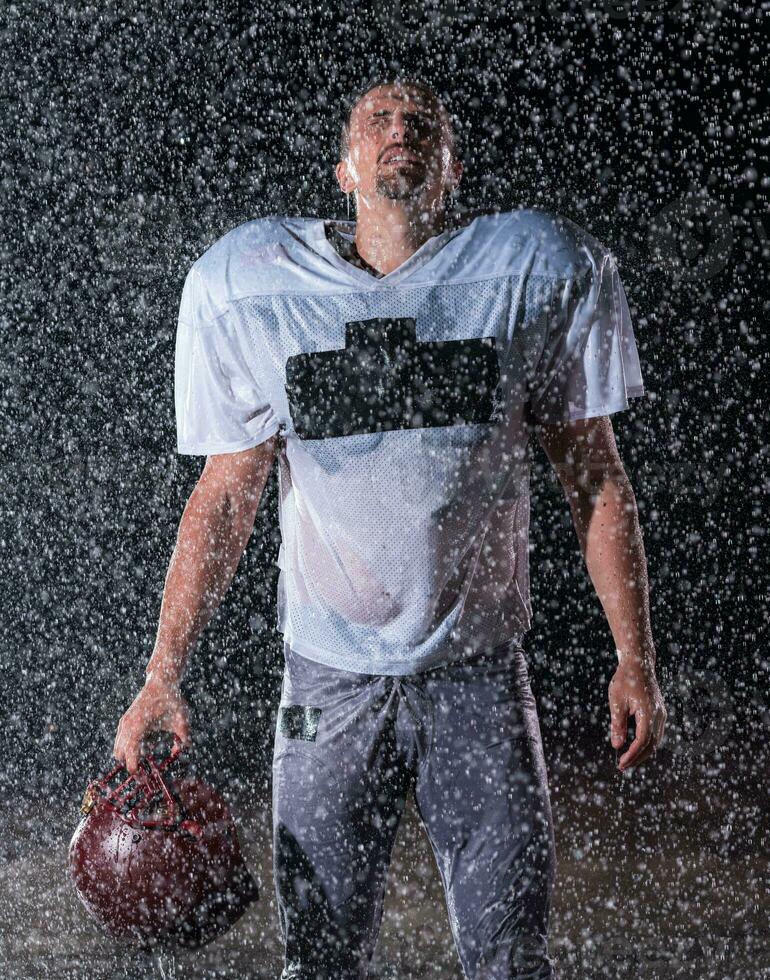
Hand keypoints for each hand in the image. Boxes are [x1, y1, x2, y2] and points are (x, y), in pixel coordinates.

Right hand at [113, 677, 190, 774]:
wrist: (161, 681)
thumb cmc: (171, 699)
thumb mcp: (182, 718)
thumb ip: (183, 736)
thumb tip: (182, 750)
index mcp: (138, 727)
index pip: (129, 757)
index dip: (136, 771)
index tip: (144, 780)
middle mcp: (127, 726)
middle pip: (120, 756)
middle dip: (131, 765)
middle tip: (146, 774)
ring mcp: (124, 722)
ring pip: (118, 748)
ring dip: (130, 756)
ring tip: (149, 755)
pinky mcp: (125, 720)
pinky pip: (121, 740)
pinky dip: (129, 746)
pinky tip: (147, 743)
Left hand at [608, 652, 666, 770]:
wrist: (639, 664)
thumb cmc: (625, 680)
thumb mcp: (617, 701)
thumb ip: (618, 724)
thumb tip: (617, 745)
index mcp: (649, 712)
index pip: (643, 741)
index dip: (632, 755)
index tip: (621, 763)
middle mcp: (659, 715)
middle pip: (652, 745)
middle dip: (638, 758)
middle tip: (622, 766)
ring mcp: (661, 714)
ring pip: (656, 741)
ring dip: (643, 752)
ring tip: (627, 760)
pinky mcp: (659, 713)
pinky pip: (656, 734)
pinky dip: (646, 744)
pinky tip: (635, 748)